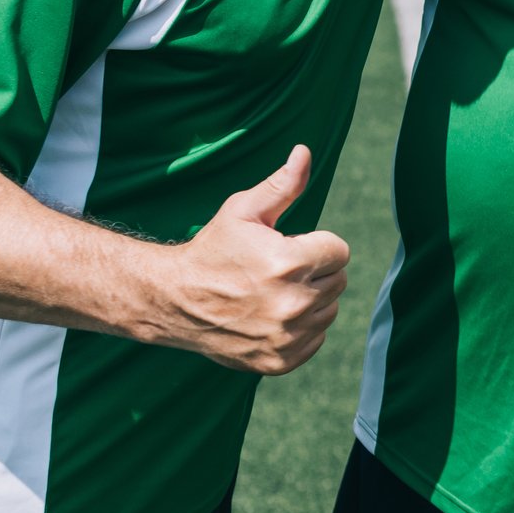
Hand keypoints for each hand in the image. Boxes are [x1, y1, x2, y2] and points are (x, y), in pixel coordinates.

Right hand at [160, 147, 349, 375]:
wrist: (174, 301)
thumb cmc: (212, 250)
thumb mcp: (243, 211)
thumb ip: (282, 185)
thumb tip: (305, 152)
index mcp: (289, 263)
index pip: (339, 251)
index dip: (314, 245)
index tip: (287, 248)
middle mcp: (292, 304)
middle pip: (338, 280)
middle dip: (314, 271)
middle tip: (276, 270)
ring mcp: (287, 337)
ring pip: (330, 310)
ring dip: (311, 299)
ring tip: (273, 292)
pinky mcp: (280, 361)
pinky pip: (317, 339)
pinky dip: (302, 329)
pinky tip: (271, 316)